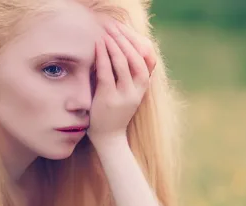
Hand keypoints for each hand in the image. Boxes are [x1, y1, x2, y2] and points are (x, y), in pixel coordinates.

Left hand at [87, 20, 156, 146]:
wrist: (109, 138)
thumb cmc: (114, 112)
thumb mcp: (127, 92)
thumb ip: (127, 75)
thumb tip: (121, 50)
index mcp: (143, 87)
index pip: (147, 59)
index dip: (137, 42)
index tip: (126, 30)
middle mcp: (137, 91)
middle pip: (136, 57)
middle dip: (125, 39)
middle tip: (114, 27)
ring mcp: (123, 95)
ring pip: (123, 63)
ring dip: (114, 44)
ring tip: (105, 32)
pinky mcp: (108, 99)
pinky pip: (107, 72)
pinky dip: (102, 56)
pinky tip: (98, 45)